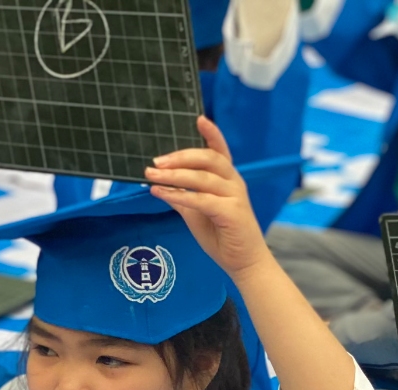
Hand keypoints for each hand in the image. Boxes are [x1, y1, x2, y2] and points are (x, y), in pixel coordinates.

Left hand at [145, 117, 271, 280]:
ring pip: (203, 177)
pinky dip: (178, 195)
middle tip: (155, 162)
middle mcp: (234, 183)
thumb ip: (184, 198)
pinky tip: (161, 193)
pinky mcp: (231, 213)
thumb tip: (162, 186)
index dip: (211, 134)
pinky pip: (201, 199)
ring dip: (174, 175)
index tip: (198, 118)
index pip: (220, 151)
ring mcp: (235, 197)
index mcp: (228, 180)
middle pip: (208, 159)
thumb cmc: (224, 238)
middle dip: (180, 157)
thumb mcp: (198, 214)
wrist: (245, 264)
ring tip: (152, 175)